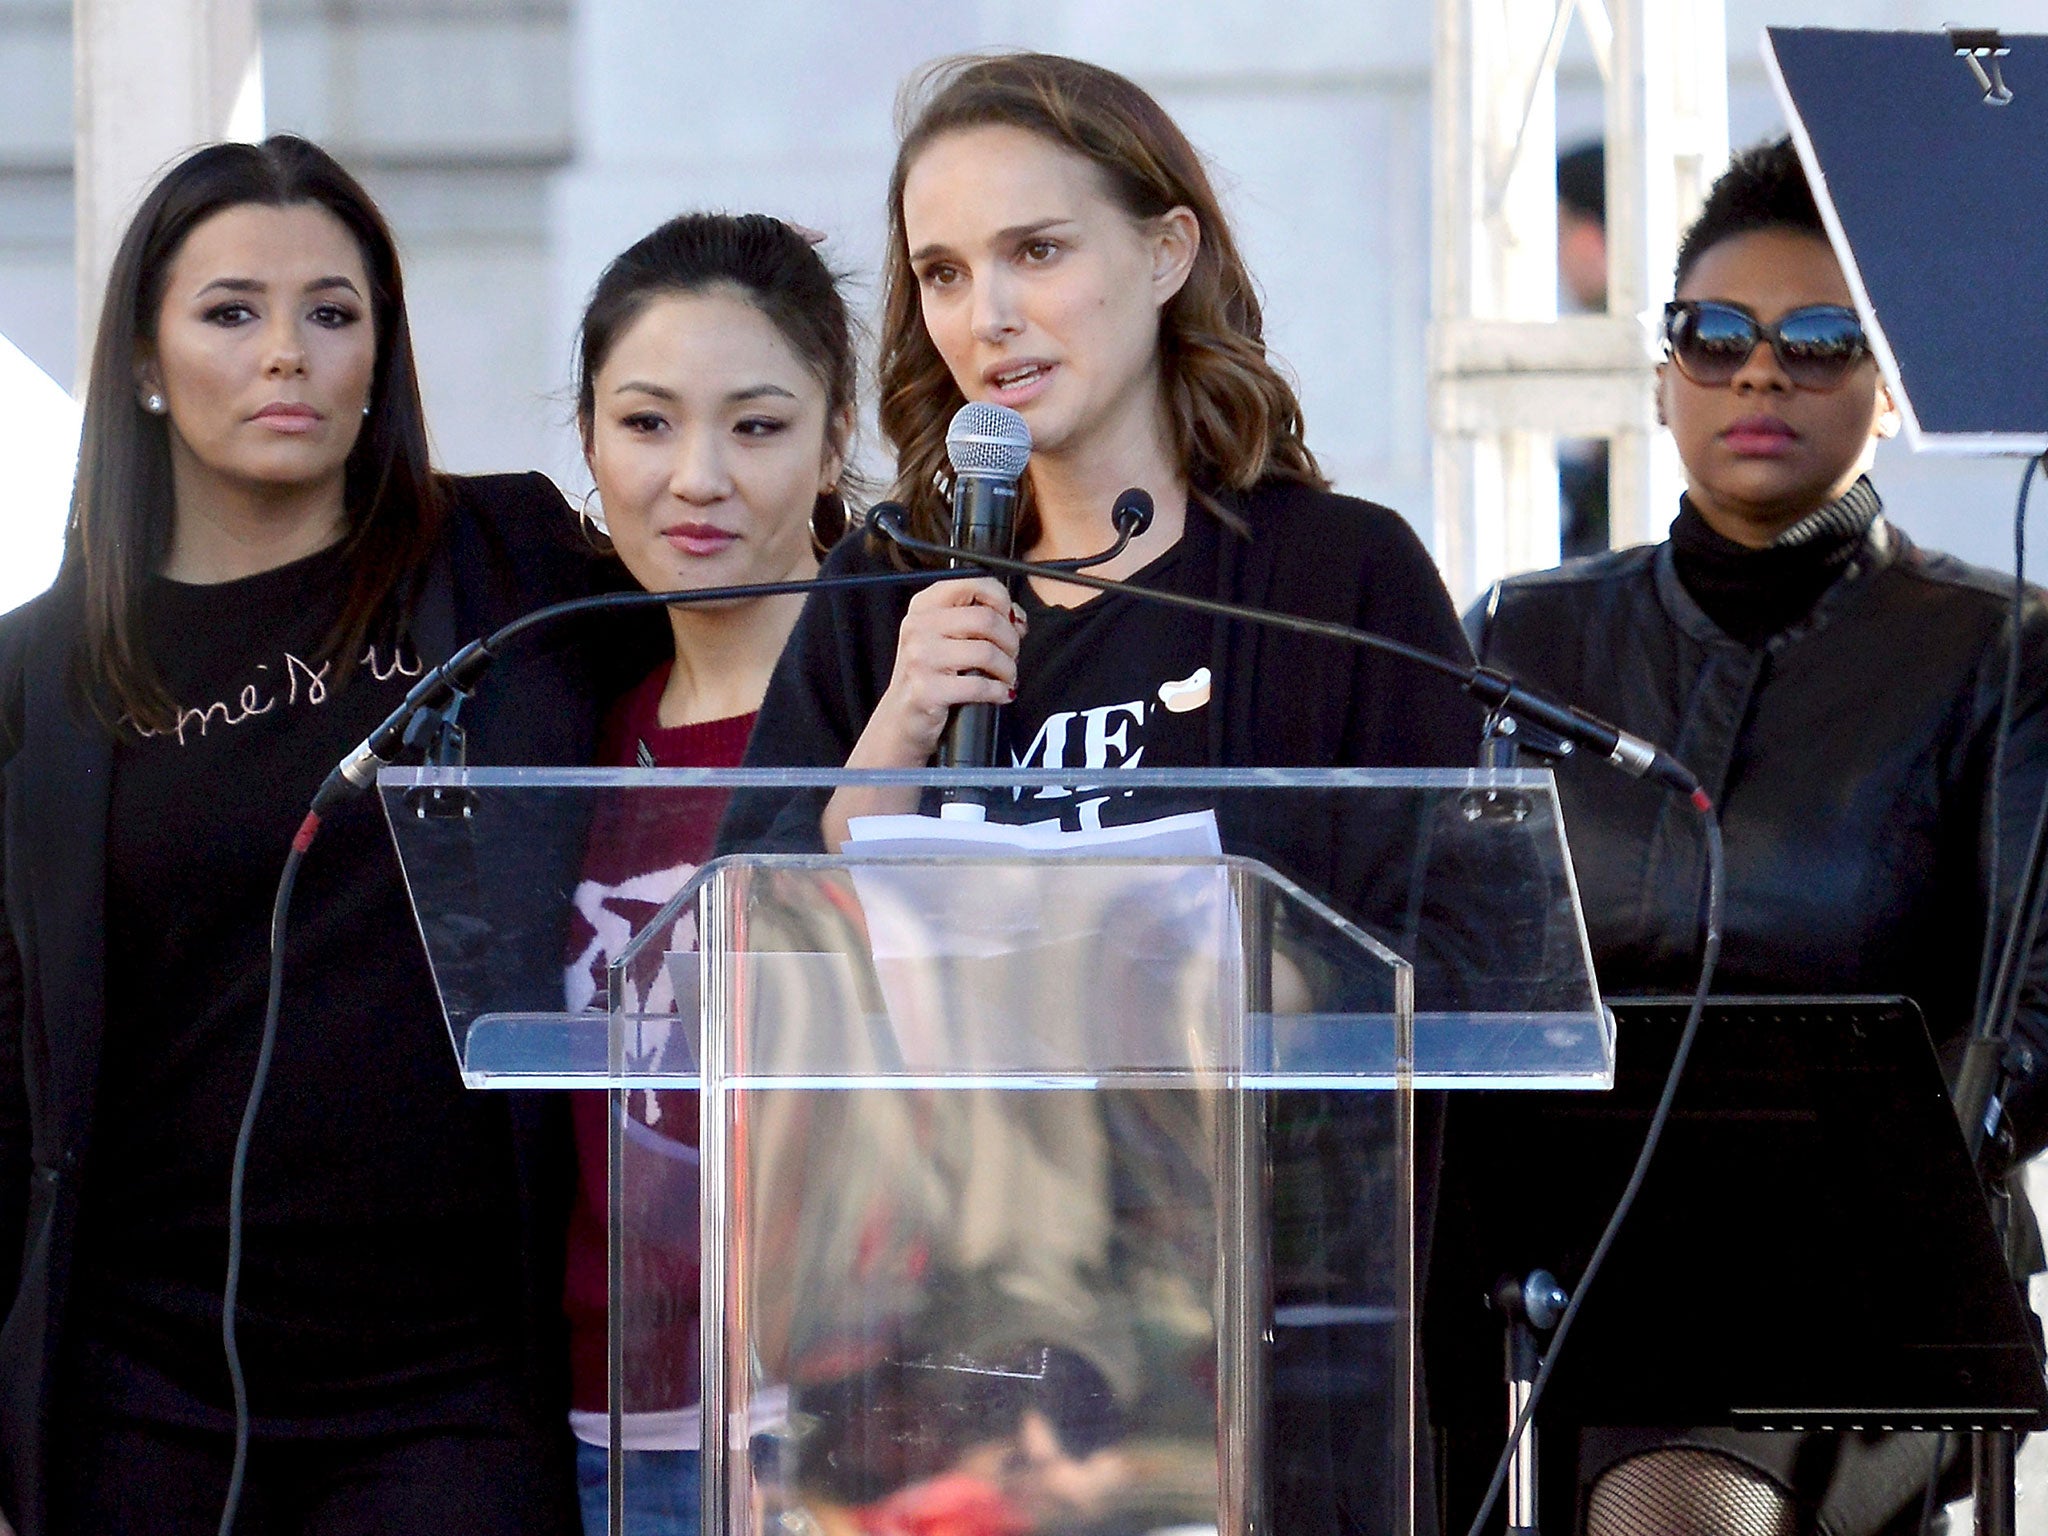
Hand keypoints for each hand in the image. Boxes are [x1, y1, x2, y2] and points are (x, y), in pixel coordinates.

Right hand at [823, 578, 1023, 848]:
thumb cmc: (931, 676)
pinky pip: (980, 685)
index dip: (1003, 602)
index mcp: (924, 605)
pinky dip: (1000, 691)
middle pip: (987, 620)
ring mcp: (919, 658)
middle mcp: (917, 626)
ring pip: (988, 652)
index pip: (975, 584)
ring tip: (1007, 678)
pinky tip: (1001, 694)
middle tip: (1012, 657)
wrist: (901, 720)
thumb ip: (979, 620)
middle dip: (1011, 641)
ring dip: (1009, 669)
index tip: (1011, 621)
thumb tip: (1017, 619)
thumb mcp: (948, 638)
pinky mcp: (926, 690)